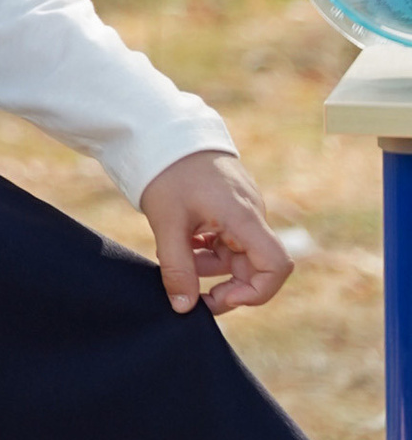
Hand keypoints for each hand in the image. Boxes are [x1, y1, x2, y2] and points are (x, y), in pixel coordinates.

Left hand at [139, 150, 292, 315]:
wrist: (163, 131)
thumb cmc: (167, 172)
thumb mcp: (167, 224)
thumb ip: (177, 268)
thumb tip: (184, 308)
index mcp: (244, 217)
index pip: (277, 265)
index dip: (257, 292)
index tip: (220, 298)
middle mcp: (251, 215)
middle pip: (257, 266)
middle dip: (228, 287)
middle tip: (191, 297)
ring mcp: (242, 212)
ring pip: (238, 256)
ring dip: (211, 268)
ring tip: (175, 261)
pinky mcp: (230, 208)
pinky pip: (228, 241)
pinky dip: (207, 251)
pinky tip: (182, 244)